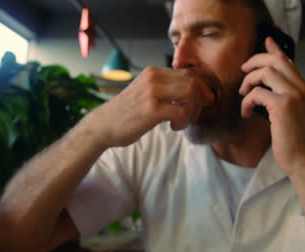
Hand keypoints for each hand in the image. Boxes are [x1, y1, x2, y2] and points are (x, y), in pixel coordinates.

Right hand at [88, 66, 214, 147]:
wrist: (103, 125)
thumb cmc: (127, 112)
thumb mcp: (145, 92)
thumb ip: (164, 87)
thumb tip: (194, 89)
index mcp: (153, 72)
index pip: (189, 74)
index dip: (201, 89)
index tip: (201, 104)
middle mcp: (153, 78)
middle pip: (193, 83)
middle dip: (199, 102)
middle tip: (192, 116)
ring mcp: (152, 92)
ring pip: (191, 95)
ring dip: (192, 112)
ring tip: (182, 122)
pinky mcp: (151, 109)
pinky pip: (181, 113)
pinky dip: (183, 122)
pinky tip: (174, 127)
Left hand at [239, 37, 304, 175]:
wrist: (304, 160)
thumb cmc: (294, 141)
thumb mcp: (291, 115)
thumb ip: (283, 98)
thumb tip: (265, 88)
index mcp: (304, 89)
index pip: (288, 61)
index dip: (275, 49)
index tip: (267, 41)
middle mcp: (301, 88)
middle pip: (275, 60)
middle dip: (254, 61)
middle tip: (243, 71)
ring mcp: (293, 95)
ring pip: (265, 72)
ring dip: (248, 82)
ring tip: (243, 96)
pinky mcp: (283, 106)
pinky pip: (257, 93)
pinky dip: (246, 102)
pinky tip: (246, 114)